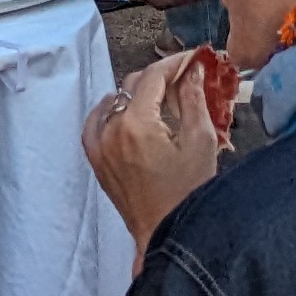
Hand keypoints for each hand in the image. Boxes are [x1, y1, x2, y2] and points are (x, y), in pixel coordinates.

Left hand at [86, 47, 230, 243]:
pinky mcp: (97, 161)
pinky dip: (108, 111)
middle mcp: (112, 131)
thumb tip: (193, 71)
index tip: (192, 61)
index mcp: (137, 123)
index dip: (175, 63)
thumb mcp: (200, 141)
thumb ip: (194, 99)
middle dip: (160, 78)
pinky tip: (123, 110)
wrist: (167, 235)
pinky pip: (95, 124)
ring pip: (116, 101)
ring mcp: (100, 146)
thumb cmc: (187, 194)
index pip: (153, 76)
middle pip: (134, 85)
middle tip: (185, 80)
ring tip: (162, 100)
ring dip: (138, 94)